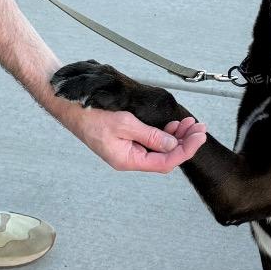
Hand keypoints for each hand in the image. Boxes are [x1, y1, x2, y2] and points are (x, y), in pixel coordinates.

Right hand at [57, 101, 205, 172]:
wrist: (70, 107)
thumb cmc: (92, 116)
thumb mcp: (125, 124)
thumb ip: (150, 136)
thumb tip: (172, 144)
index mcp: (128, 160)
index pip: (165, 162)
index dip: (185, 150)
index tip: (198, 137)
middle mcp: (129, 158)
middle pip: (165, 156)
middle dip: (184, 142)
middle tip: (199, 127)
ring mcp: (128, 150)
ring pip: (159, 149)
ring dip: (176, 136)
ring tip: (189, 123)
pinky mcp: (126, 141)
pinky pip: (150, 142)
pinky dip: (164, 133)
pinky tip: (173, 125)